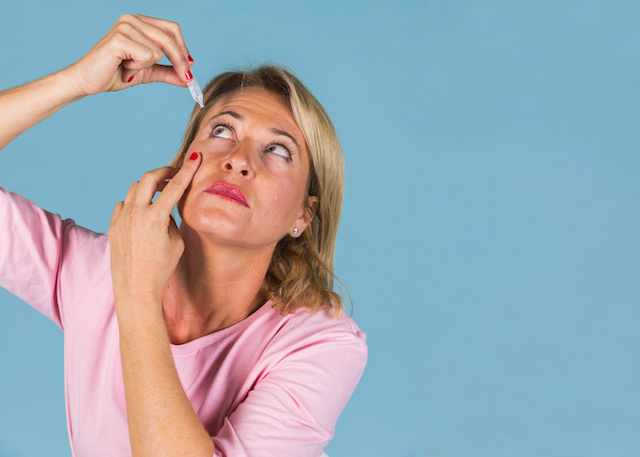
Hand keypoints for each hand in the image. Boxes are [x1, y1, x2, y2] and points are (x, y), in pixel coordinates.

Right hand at [68, 14, 193, 95]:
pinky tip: (123, 67)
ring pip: (158, 51)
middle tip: (187, 79)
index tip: (189, 67)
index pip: (172, 29)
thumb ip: (168, 72)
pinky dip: (138, 68)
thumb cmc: (115, 74)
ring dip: (146, 67)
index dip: (183, 49)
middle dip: (181, 62)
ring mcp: (125, 26)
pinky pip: (147, 56)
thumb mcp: (147, 73)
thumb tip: (190, 78)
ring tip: (129, 68)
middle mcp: (132, 19)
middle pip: (170, 38)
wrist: (88, 82)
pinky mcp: (119, 38)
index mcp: (140, 22)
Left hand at [108, 153, 200, 314]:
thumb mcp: (176, 242)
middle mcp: (136, 213)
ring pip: (135, 188)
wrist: (136, 288)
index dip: (186, 170)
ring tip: (160, 192)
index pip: (175, 186)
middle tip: (174, 173)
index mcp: (156, 217)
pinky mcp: (113, 225)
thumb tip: (165, 207)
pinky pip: (124, 203)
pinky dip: (135, 201)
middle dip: (164, 171)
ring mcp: (121, 217)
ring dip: (149, 186)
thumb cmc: (161, 268)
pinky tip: (143, 211)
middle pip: (149, 177)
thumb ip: (171, 218)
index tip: (194, 158)